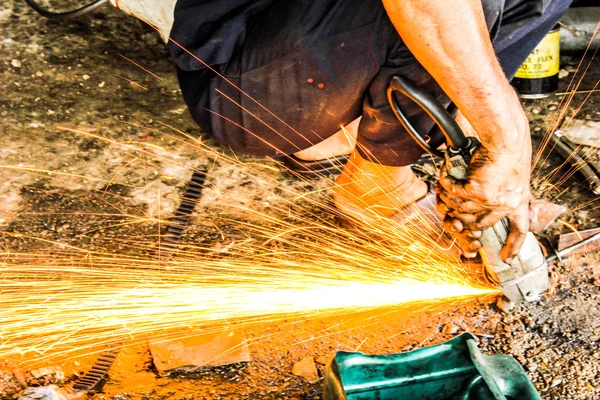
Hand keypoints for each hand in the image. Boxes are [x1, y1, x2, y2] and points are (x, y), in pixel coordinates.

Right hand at [436, 135, 531, 262]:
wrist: (505, 137)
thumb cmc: (509, 148)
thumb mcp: (514, 173)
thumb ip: (503, 188)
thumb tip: (486, 200)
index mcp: (520, 201)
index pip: (520, 230)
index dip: (513, 246)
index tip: (506, 258)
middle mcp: (507, 204)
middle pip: (480, 224)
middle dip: (462, 220)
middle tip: (450, 216)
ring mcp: (492, 200)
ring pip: (463, 209)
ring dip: (451, 199)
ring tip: (446, 187)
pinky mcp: (476, 192)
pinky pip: (454, 194)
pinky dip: (447, 183)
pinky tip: (445, 176)